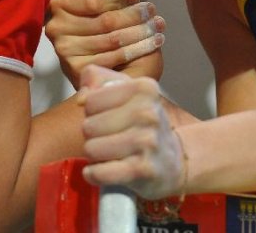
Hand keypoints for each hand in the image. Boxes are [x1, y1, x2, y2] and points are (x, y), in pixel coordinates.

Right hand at [46, 0, 164, 86]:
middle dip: (134, 15)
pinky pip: (113, 57)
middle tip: (153, 11)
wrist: (114, 59)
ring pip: (112, 38)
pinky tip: (155, 42)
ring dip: (141, 32)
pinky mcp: (76, 69)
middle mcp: (56, 26)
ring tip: (158, 26)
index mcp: (60, 2)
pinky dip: (139, 48)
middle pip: (104, 20)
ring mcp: (64, 50)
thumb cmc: (112, 19)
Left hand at [80, 65, 184, 199]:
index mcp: (144, 88)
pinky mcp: (142, 170)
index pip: (91, 101)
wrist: (174, 160)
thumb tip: (82, 97)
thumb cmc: (143, 124)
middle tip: (111, 138)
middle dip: (93, 136)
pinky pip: (99, 172)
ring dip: (95, 156)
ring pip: (91, 148)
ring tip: (111, 154)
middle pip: (88, 126)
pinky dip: (94, 174)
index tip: (110, 117)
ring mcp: (147, 142)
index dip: (94, 112)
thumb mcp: (127, 92)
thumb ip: (97, 80)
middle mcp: (148, 113)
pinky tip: (103, 171)